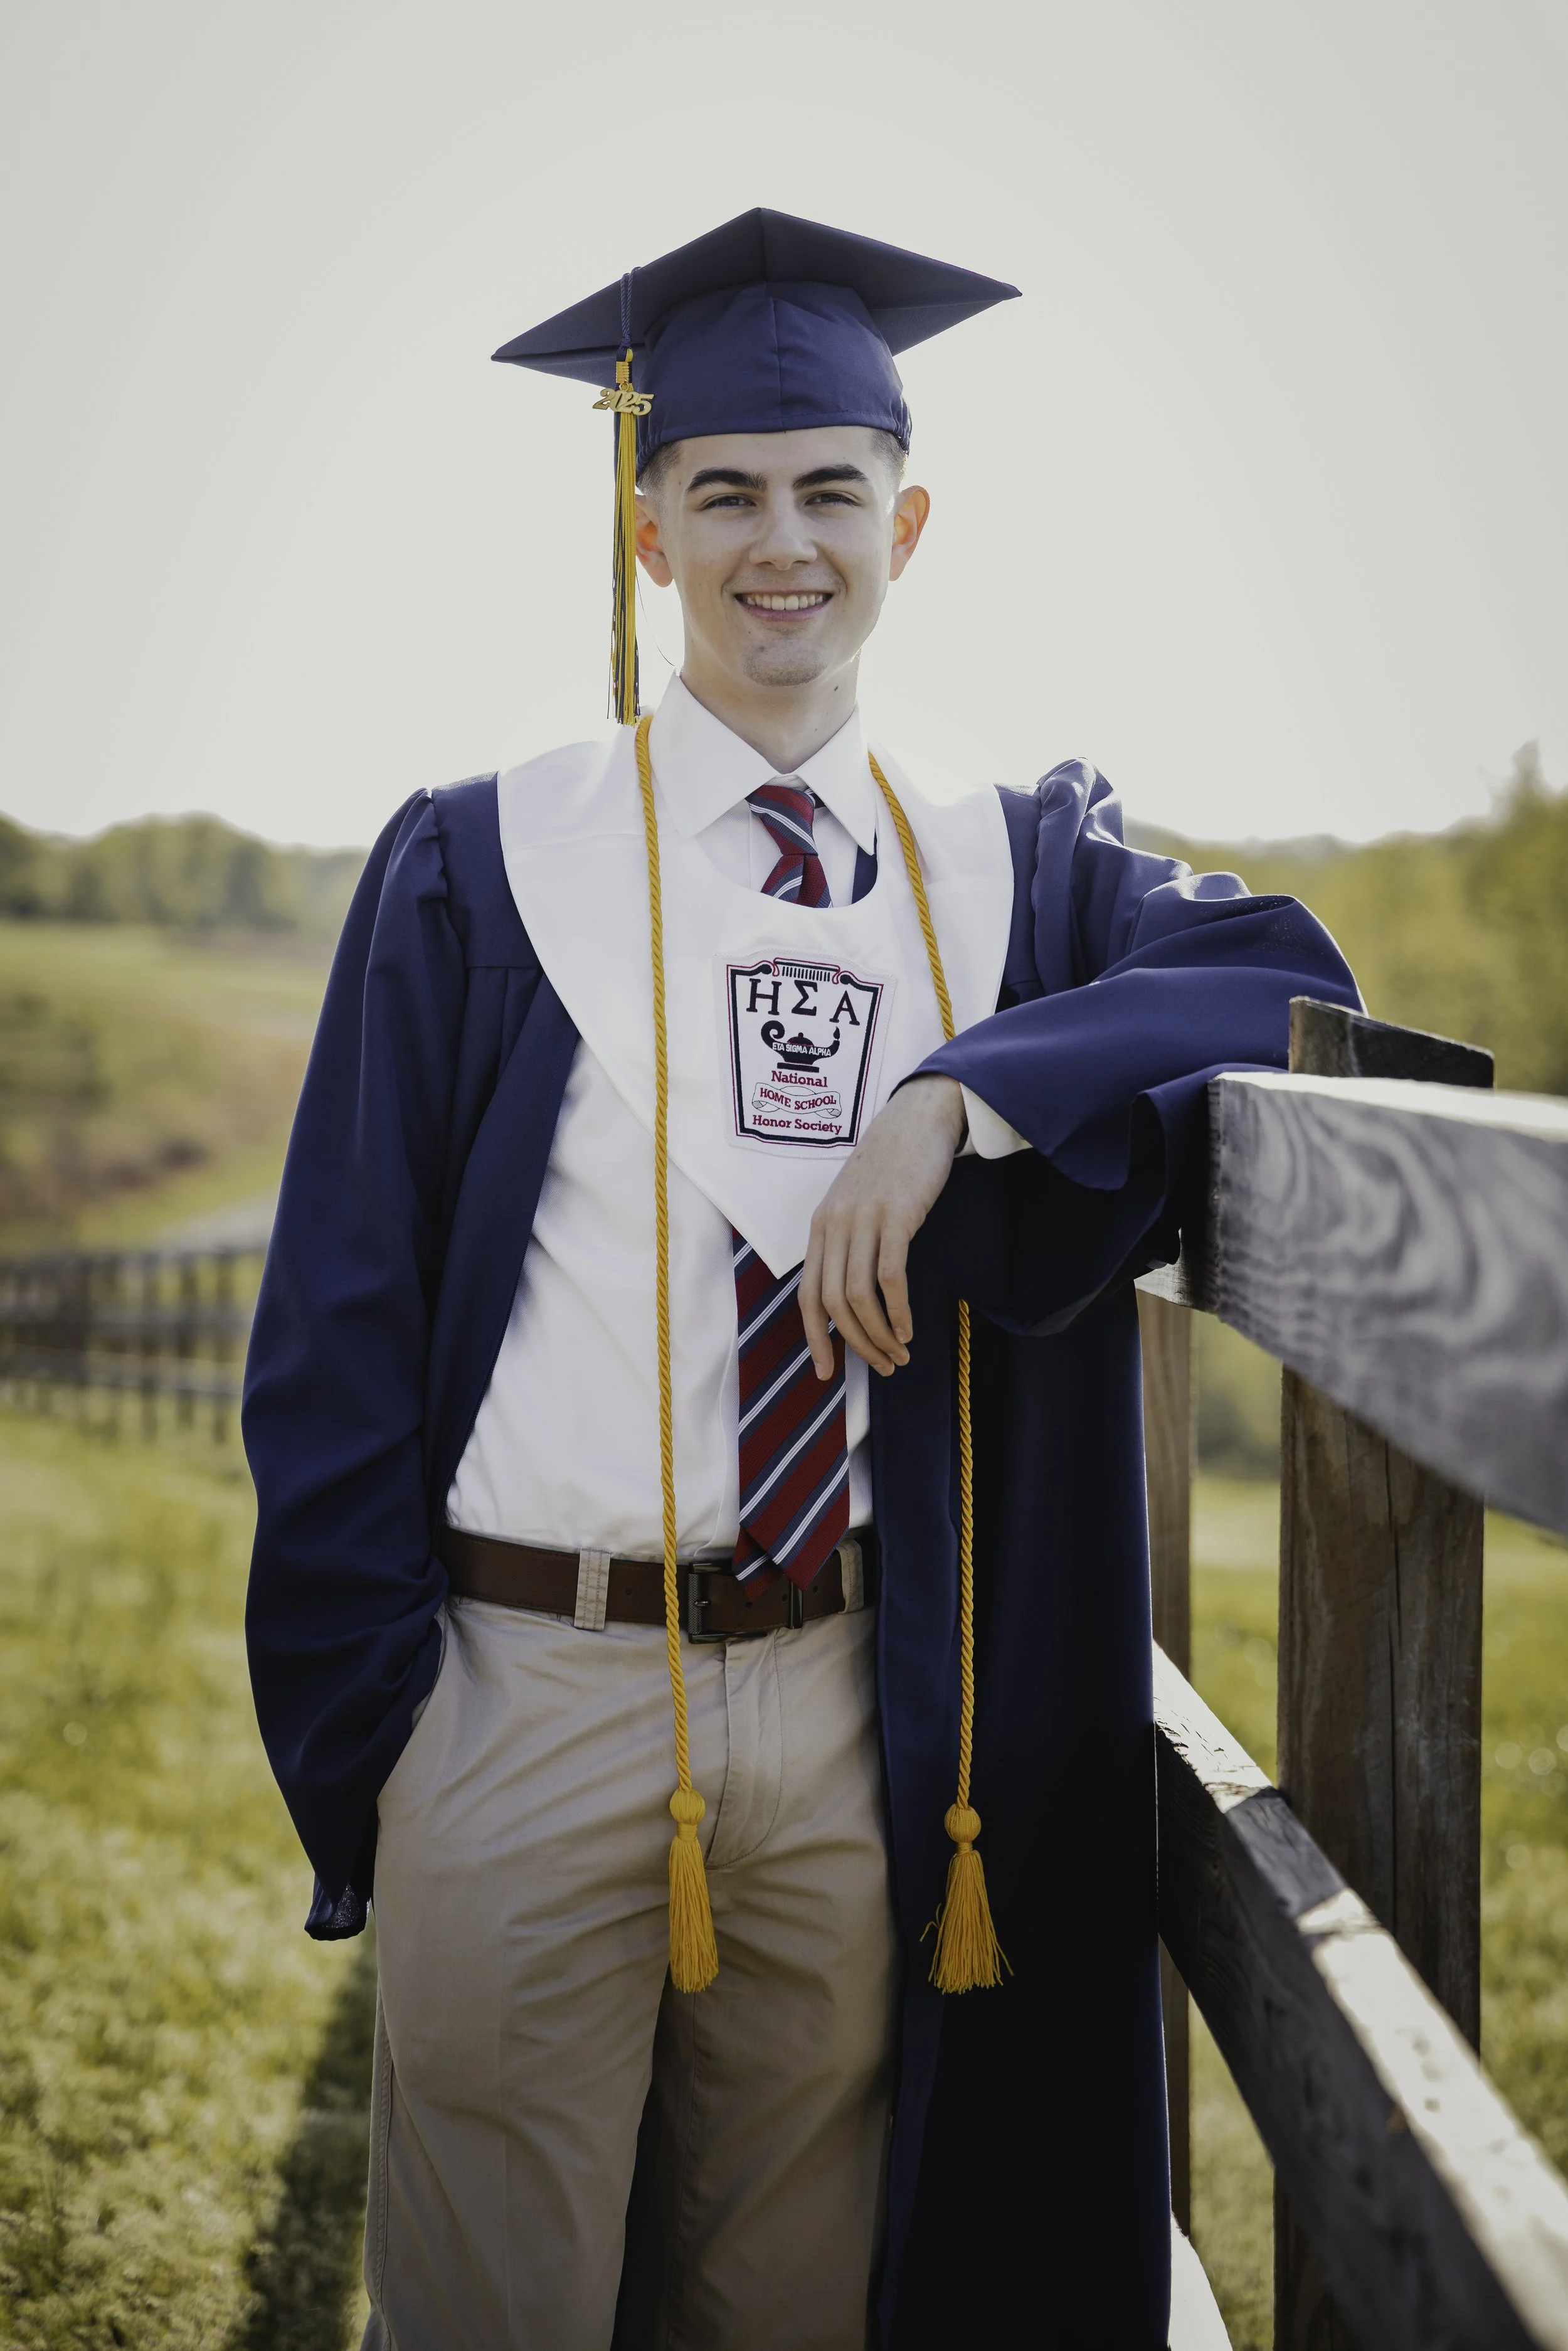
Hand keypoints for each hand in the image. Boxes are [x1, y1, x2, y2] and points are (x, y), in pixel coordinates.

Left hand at [800, 1076, 965, 1377]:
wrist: (918, 1118)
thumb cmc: (892, 1165)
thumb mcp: (856, 1202)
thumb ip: (848, 1240)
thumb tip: (850, 1292)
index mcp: (821, 1226)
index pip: (807, 1295)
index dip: (815, 1338)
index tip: (828, 1371)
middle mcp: (835, 1225)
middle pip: (833, 1303)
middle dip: (856, 1345)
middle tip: (882, 1368)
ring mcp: (863, 1220)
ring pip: (859, 1297)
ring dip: (879, 1335)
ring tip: (900, 1356)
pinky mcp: (896, 1216)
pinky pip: (890, 1277)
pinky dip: (897, 1311)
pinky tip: (909, 1329)